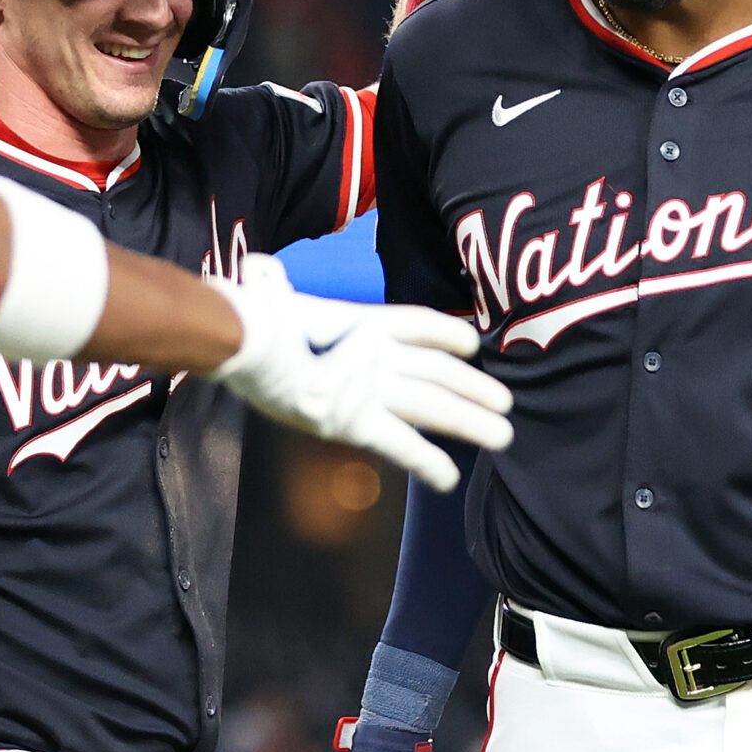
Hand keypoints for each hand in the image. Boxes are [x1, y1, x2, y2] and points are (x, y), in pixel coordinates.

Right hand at [210, 255, 511, 490]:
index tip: (472, 342)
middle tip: (507, 403)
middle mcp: (374, 350)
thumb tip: (258, 272)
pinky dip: (426, 463)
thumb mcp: (268, 293)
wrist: (244, 338)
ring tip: (503, 435)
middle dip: (473, 388)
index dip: (446, 332)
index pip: (415, 321)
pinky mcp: (357, 418)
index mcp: (357, 319)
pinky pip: (400, 445)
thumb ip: (273, 286)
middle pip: (436, 370)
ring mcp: (369, 384)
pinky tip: (448, 479)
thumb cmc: (247, 314)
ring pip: (434, 404)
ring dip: (471, 420)